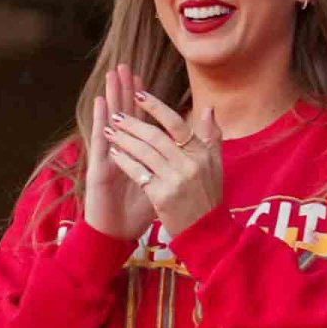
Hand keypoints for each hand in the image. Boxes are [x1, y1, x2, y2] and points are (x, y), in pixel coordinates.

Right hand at [84, 65, 156, 239]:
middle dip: (125, 90)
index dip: (142, 102)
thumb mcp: (161, 184)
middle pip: (125, 115)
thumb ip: (172, 165)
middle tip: (125, 66)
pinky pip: (101, 140)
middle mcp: (121, 152)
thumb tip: (188, 152)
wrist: (118, 233)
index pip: (141, 121)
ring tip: (113, 74)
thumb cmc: (137, 211)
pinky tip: (102, 102)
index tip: (143, 80)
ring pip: (111, 121)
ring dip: (112, 97)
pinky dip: (100, 120)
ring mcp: (109, 157)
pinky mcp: (100, 166)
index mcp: (137, 155)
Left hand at [105, 90, 222, 236]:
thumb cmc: (208, 197)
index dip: (156, 107)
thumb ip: (212, 136)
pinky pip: (138, 173)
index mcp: (203, 154)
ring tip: (110, 131)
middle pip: (156, 137)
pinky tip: (114, 154)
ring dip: (124, 140)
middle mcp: (190, 165)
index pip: (177, 124)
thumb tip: (208, 109)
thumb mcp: (216, 165)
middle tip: (116, 114)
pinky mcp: (162, 196)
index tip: (139, 95)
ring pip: (144, 153)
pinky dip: (125, 161)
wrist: (206, 232)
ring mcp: (176, 181)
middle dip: (133, 123)